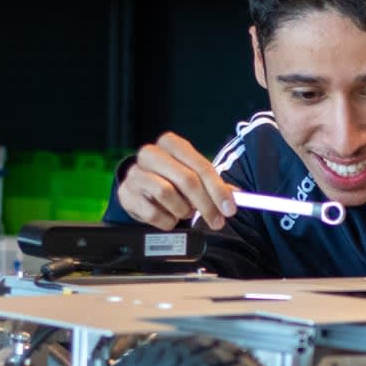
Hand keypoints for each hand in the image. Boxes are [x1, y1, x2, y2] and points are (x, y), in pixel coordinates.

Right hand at [115, 132, 237, 230]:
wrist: (139, 190)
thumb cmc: (171, 181)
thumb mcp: (192, 176)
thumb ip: (215, 185)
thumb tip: (238, 196)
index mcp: (171, 143)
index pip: (200, 166)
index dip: (218, 190)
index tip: (230, 209)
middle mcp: (151, 153)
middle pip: (186, 180)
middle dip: (206, 205)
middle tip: (217, 222)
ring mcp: (135, 173)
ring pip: (167, 194)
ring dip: (182, 210)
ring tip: (185, 212)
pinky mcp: (127, 193)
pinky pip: (153, 212)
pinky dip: (167, 220)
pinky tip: (169, 218)